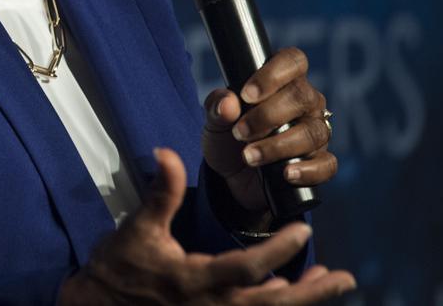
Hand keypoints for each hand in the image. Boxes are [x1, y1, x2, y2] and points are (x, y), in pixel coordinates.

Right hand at [58, 148, 354, 304]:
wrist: (97, 304)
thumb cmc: (118, 265)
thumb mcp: (137, 227)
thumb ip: (161, 192)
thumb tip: (167, 152)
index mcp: (194, 280)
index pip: (247, 269)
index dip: (278, 251)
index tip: (302, 229)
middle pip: (272, 304)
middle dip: (310, 291)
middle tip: (345, 276)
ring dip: (302, 299)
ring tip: (331, 281)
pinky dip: (279, 305)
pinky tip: (294, 292)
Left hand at [203, 47, 337, 217]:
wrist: (232, 178)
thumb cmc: (228, 138)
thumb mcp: (214, 120)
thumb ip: (217, 106)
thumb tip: (228, 103)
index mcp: (283, 81)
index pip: (293, 61)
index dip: (272, 75)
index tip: (246, 95)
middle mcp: (306, 102)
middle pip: (301, 97)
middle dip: (267, 116)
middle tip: (239, 132)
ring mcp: (316, 131)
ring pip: (312, 132)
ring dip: (278, 146)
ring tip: (249, 156)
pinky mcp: (320, 162)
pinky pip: (326, 164)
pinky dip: (306, 170)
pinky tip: (286, 173)